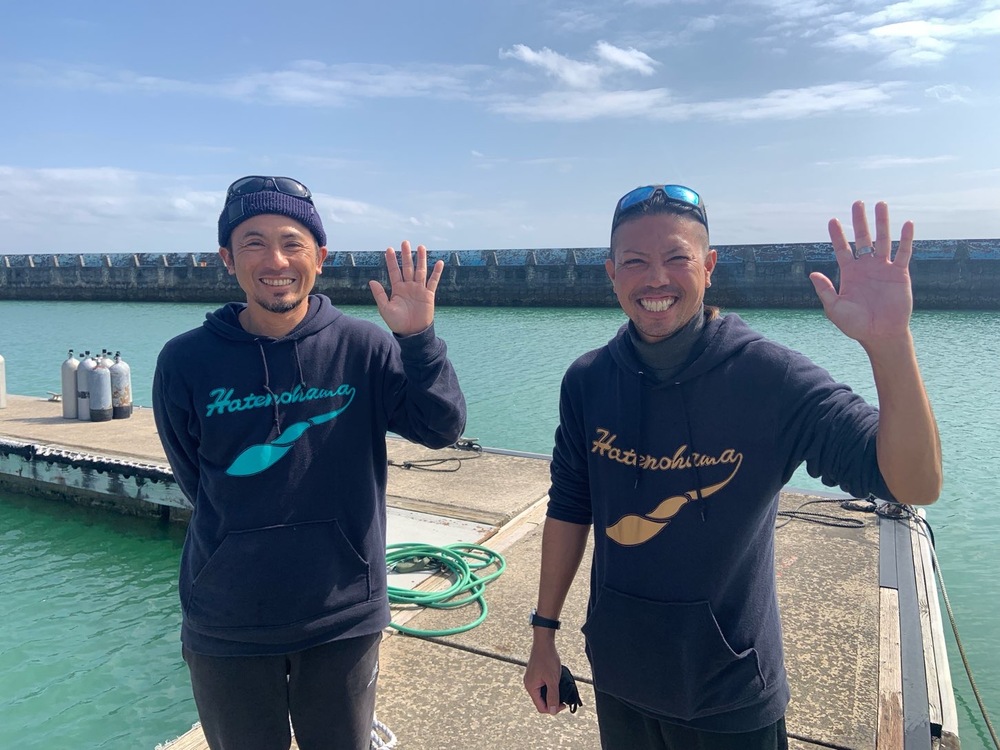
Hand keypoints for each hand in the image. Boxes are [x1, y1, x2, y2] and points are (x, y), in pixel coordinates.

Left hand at [369, 240, 443, 335]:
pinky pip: (433, 281)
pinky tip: (439, 263)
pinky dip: (436, 272)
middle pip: (408, 267)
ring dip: (421, 259)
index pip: (394, 271)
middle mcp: (408, 286)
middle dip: (406, 255)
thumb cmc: (397, 322)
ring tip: (421, 247)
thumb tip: (372, 281)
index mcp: (397, 288)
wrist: (412, 332)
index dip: (392, 261)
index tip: (389, 249)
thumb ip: (379, 294)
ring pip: (420, 271)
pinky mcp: (429, 295)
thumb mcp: (385, 309)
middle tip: (405, 242)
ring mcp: (419, 289)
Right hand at [524, 639, 564, 714]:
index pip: (541, 707)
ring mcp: (532, 679)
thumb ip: (553, 696)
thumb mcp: (553, 680)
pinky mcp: (535, 674)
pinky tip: (556, 680)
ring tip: (560, 687)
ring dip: (552, 693)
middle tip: (563, 696)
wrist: (544, 642)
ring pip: (542, 693)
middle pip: (541, 701)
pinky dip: (550, 686)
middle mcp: (529, 684)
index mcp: (531, 688)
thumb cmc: (547, 659)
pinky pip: (542, 686)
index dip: (553, 709)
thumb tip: (553, 711)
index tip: (563, 704)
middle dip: (553, 700)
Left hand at [809, 201, 914, 346]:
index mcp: (850, 273)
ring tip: (881, 204)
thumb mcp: (835, 308)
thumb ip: (825, 290)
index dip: (837, 235)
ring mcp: (884, 268)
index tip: (832, 220)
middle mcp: (866, 267)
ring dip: (882, 223)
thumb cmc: (856, 324)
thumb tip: (812, 273)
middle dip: (860, 221)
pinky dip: (906, 239)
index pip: (842, 249)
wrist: (880, 335)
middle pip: (863, 238)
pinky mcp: (900, 274)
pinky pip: (904, 253)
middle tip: (857, 202)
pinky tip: (907, 224)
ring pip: (883, 240)